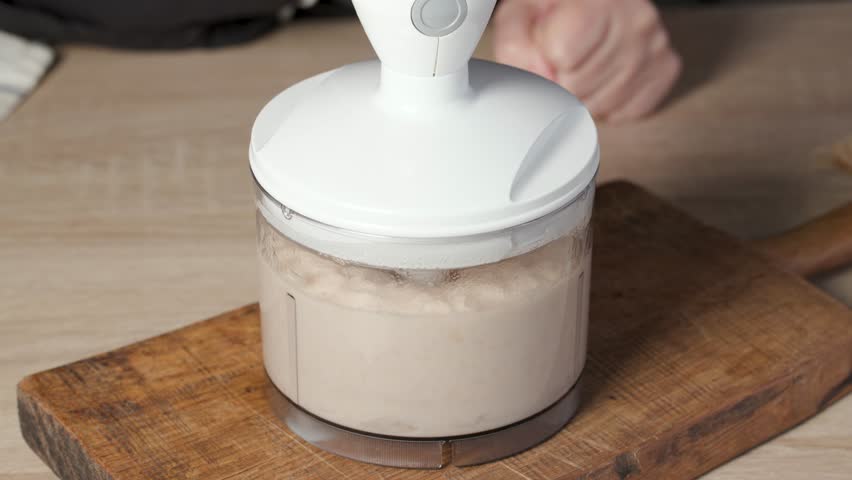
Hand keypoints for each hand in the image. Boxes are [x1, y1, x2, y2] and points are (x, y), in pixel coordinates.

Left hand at [493, 0, 681, 122]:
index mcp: (598, 0)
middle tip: (566, 57)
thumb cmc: (555, 8)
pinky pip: (625, 113)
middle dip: (561, 81)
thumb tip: (542, 76)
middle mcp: (636, 19)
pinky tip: (605, 76)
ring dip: (583, 96)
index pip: (562, 56)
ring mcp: (655, 45)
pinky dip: (608, 103)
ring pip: (600, 105)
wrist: (596, 2)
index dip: (544, 60)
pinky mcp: (666, 69)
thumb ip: (516, 45)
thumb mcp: (521, 15)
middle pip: (578, 86)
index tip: (548, 44)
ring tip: (584, 65)